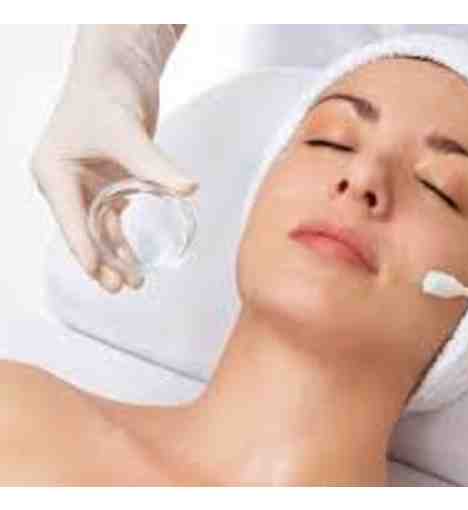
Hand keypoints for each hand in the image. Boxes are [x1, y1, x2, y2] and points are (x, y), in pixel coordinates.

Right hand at [31, 25, 196, 292]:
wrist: (117, 66)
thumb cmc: (106, 93)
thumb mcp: (128, 135)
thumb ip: (155, 166)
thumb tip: (188, 189)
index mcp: (54, 171)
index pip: (70, 219)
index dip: (85, 249)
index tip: (99, 274)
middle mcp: (66, 180)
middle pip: (84, 229)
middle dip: (102, 259)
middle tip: (121, 286)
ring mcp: (87, 180)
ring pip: (100, 226)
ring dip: (116, 252)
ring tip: (134, 280)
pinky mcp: (109, 176)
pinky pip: (114, 213)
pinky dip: (125, 235)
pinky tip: (136, 255)